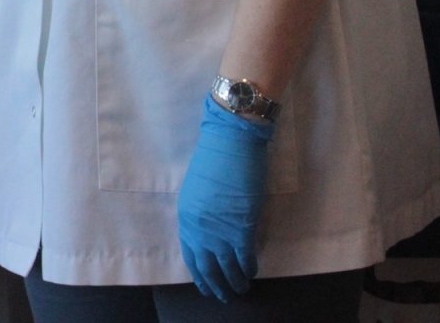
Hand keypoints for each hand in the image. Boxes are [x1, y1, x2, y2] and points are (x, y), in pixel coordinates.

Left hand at [176, 97, 272, 300]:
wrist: (231, 142)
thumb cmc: (214, 159)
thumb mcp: (197, 189)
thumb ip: (201, 214)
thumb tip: (211, 232)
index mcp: (186, 218)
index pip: (190, 255)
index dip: (199, 274)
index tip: (206, 286)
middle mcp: (199, 229)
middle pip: (207, 267)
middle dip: (216, 285)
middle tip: (224, 297)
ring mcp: (220, 231)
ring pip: (228, 267)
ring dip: (235, 282)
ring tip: (242, 290)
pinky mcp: (242, 229)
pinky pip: (246, 258)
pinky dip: (250, 268)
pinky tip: (253, 273)